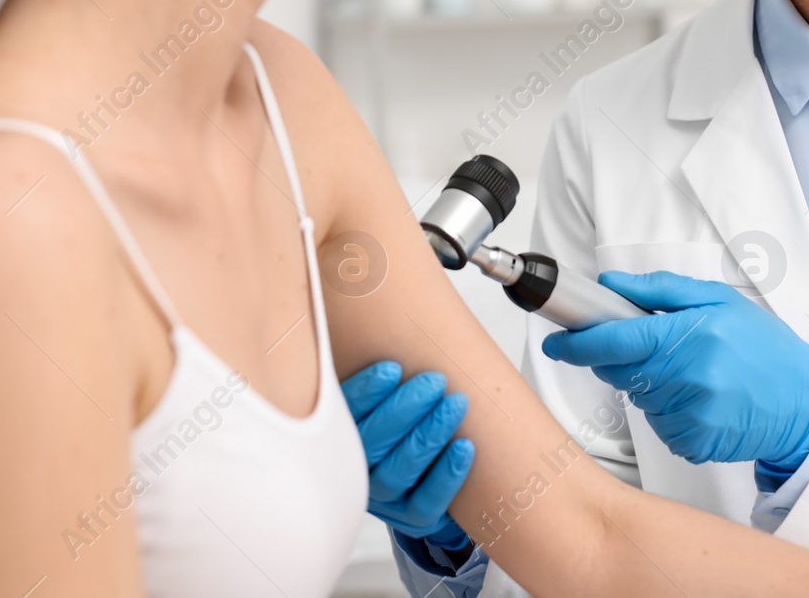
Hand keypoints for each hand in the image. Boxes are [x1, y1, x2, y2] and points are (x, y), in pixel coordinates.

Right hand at [341, 361, 474, 545]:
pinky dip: (447, 475)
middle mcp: (356, 469)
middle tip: (435, 380)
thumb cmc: (400, 418)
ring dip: (429, 434)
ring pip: (398, 471)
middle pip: (373, 442)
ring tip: (456, 403)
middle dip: (406, 409)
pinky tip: (466, 447)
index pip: (345, 414)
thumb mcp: (380, 388)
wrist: (419, 476)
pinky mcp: (413, 516)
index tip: (393, 367)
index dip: (366, 392)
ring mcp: (384, 498)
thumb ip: (374, 357)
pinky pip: (427, 502)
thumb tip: (374, 291)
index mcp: (342, 435)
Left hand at [540, 270, 808, 471]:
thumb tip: (609, 282)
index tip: (557, 340)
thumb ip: (661, 290)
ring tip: (693, 373)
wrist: (806, 405)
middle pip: (617, 371)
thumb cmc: (764, 348)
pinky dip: (668, 411)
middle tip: (652, 348)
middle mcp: (687, 377)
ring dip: (649, 384)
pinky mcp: (692, 443)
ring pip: (637, 398)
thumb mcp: (720, 301)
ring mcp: (689, 415)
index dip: (577, 341)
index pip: (615, 340)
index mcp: (690, 334)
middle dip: (618, 359)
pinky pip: (658, 424)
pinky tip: (701, 400)